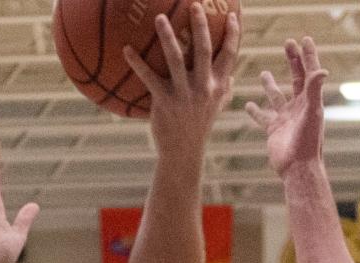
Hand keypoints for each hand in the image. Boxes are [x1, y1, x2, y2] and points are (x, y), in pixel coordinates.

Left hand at [124, 4, 239, 151]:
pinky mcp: (164, 102)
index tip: (231, 15)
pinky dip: (137, 63)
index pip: (229, 55)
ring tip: (159, 17)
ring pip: (175, 59)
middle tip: (195, 5)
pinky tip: (126, 49)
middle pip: (203, 49)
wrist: (183, 152)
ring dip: (167, 36)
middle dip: (201, 25)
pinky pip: (148, 78)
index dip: (233, 34)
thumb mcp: (216, 107)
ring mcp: (183, 94)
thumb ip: (224, 88)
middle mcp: (203, 87)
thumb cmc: (199, 126)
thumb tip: (232, 75)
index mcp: (218, 86)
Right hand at [245, 38, 327, 177]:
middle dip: (293, 61)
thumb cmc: (307, 142)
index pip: (310, 72)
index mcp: (310, 100)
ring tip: (263, 73)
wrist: (297, 168)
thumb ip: (315, 91)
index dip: (308, 55)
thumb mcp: (312, 113)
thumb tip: (321, 70)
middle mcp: (299, 107)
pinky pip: (262, 117)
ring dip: (270, 85)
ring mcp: (285, 118)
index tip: (303, 40)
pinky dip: (255, 111)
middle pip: (296, 78)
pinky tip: (248, 104)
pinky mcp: (273, 130)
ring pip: (277, 96)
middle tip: (287, 44)